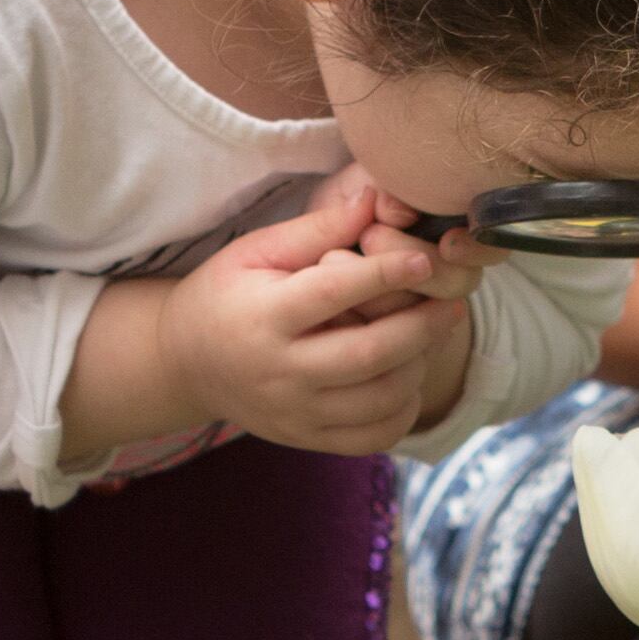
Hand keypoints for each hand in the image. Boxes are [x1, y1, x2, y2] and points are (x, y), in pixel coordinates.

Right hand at [156, 168, 476, 455]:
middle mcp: (279, 372)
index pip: (334, 293)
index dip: (385, 274)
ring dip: (418, 366)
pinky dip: (403, 409)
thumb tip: (374, 200)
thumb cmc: (226, 294)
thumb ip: (316, 229)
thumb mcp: (256, 251)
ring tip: (427, 337)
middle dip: (422, 327)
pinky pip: (373, 437)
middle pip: (369, 354)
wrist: (185, 363)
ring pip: (380, 400)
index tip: (423, 257)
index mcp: (263, 317)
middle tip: (453, 303)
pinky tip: (406, 377)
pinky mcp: (306, 439)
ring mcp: (294, 413)